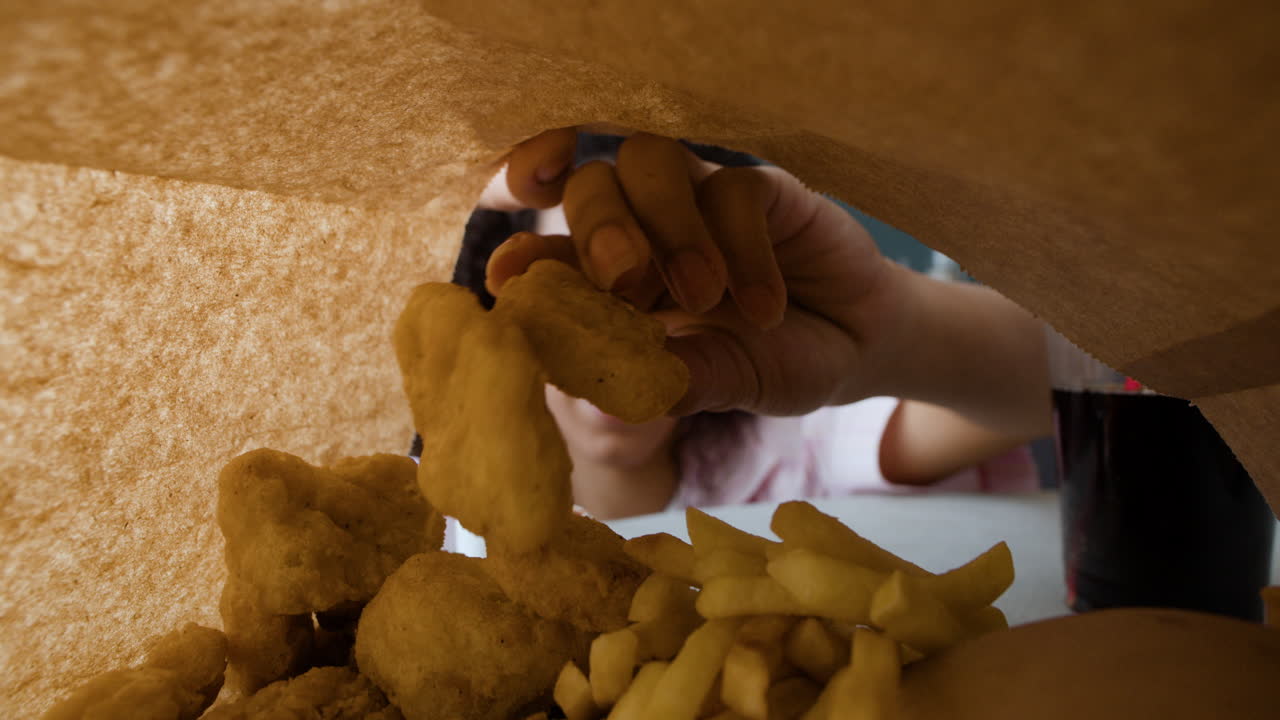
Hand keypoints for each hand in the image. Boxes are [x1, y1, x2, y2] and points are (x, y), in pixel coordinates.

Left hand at [485, 132, 902, 416]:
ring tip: (703, 296)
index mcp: (617, 279)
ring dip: (668, 227)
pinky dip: (742, 248)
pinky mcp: (762, 189)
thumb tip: (611, 396)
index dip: (525, 249)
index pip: (554, 249)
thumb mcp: (721, 383)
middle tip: (627, 284)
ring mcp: (702, 201)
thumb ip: (672, 381)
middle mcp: (650, 228)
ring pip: (650, 160)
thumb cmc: (772, 363)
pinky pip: (733, 188)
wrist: (857, 349)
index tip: (505, 274)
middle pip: (592, 186)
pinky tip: (764, 307)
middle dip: (597, 229)